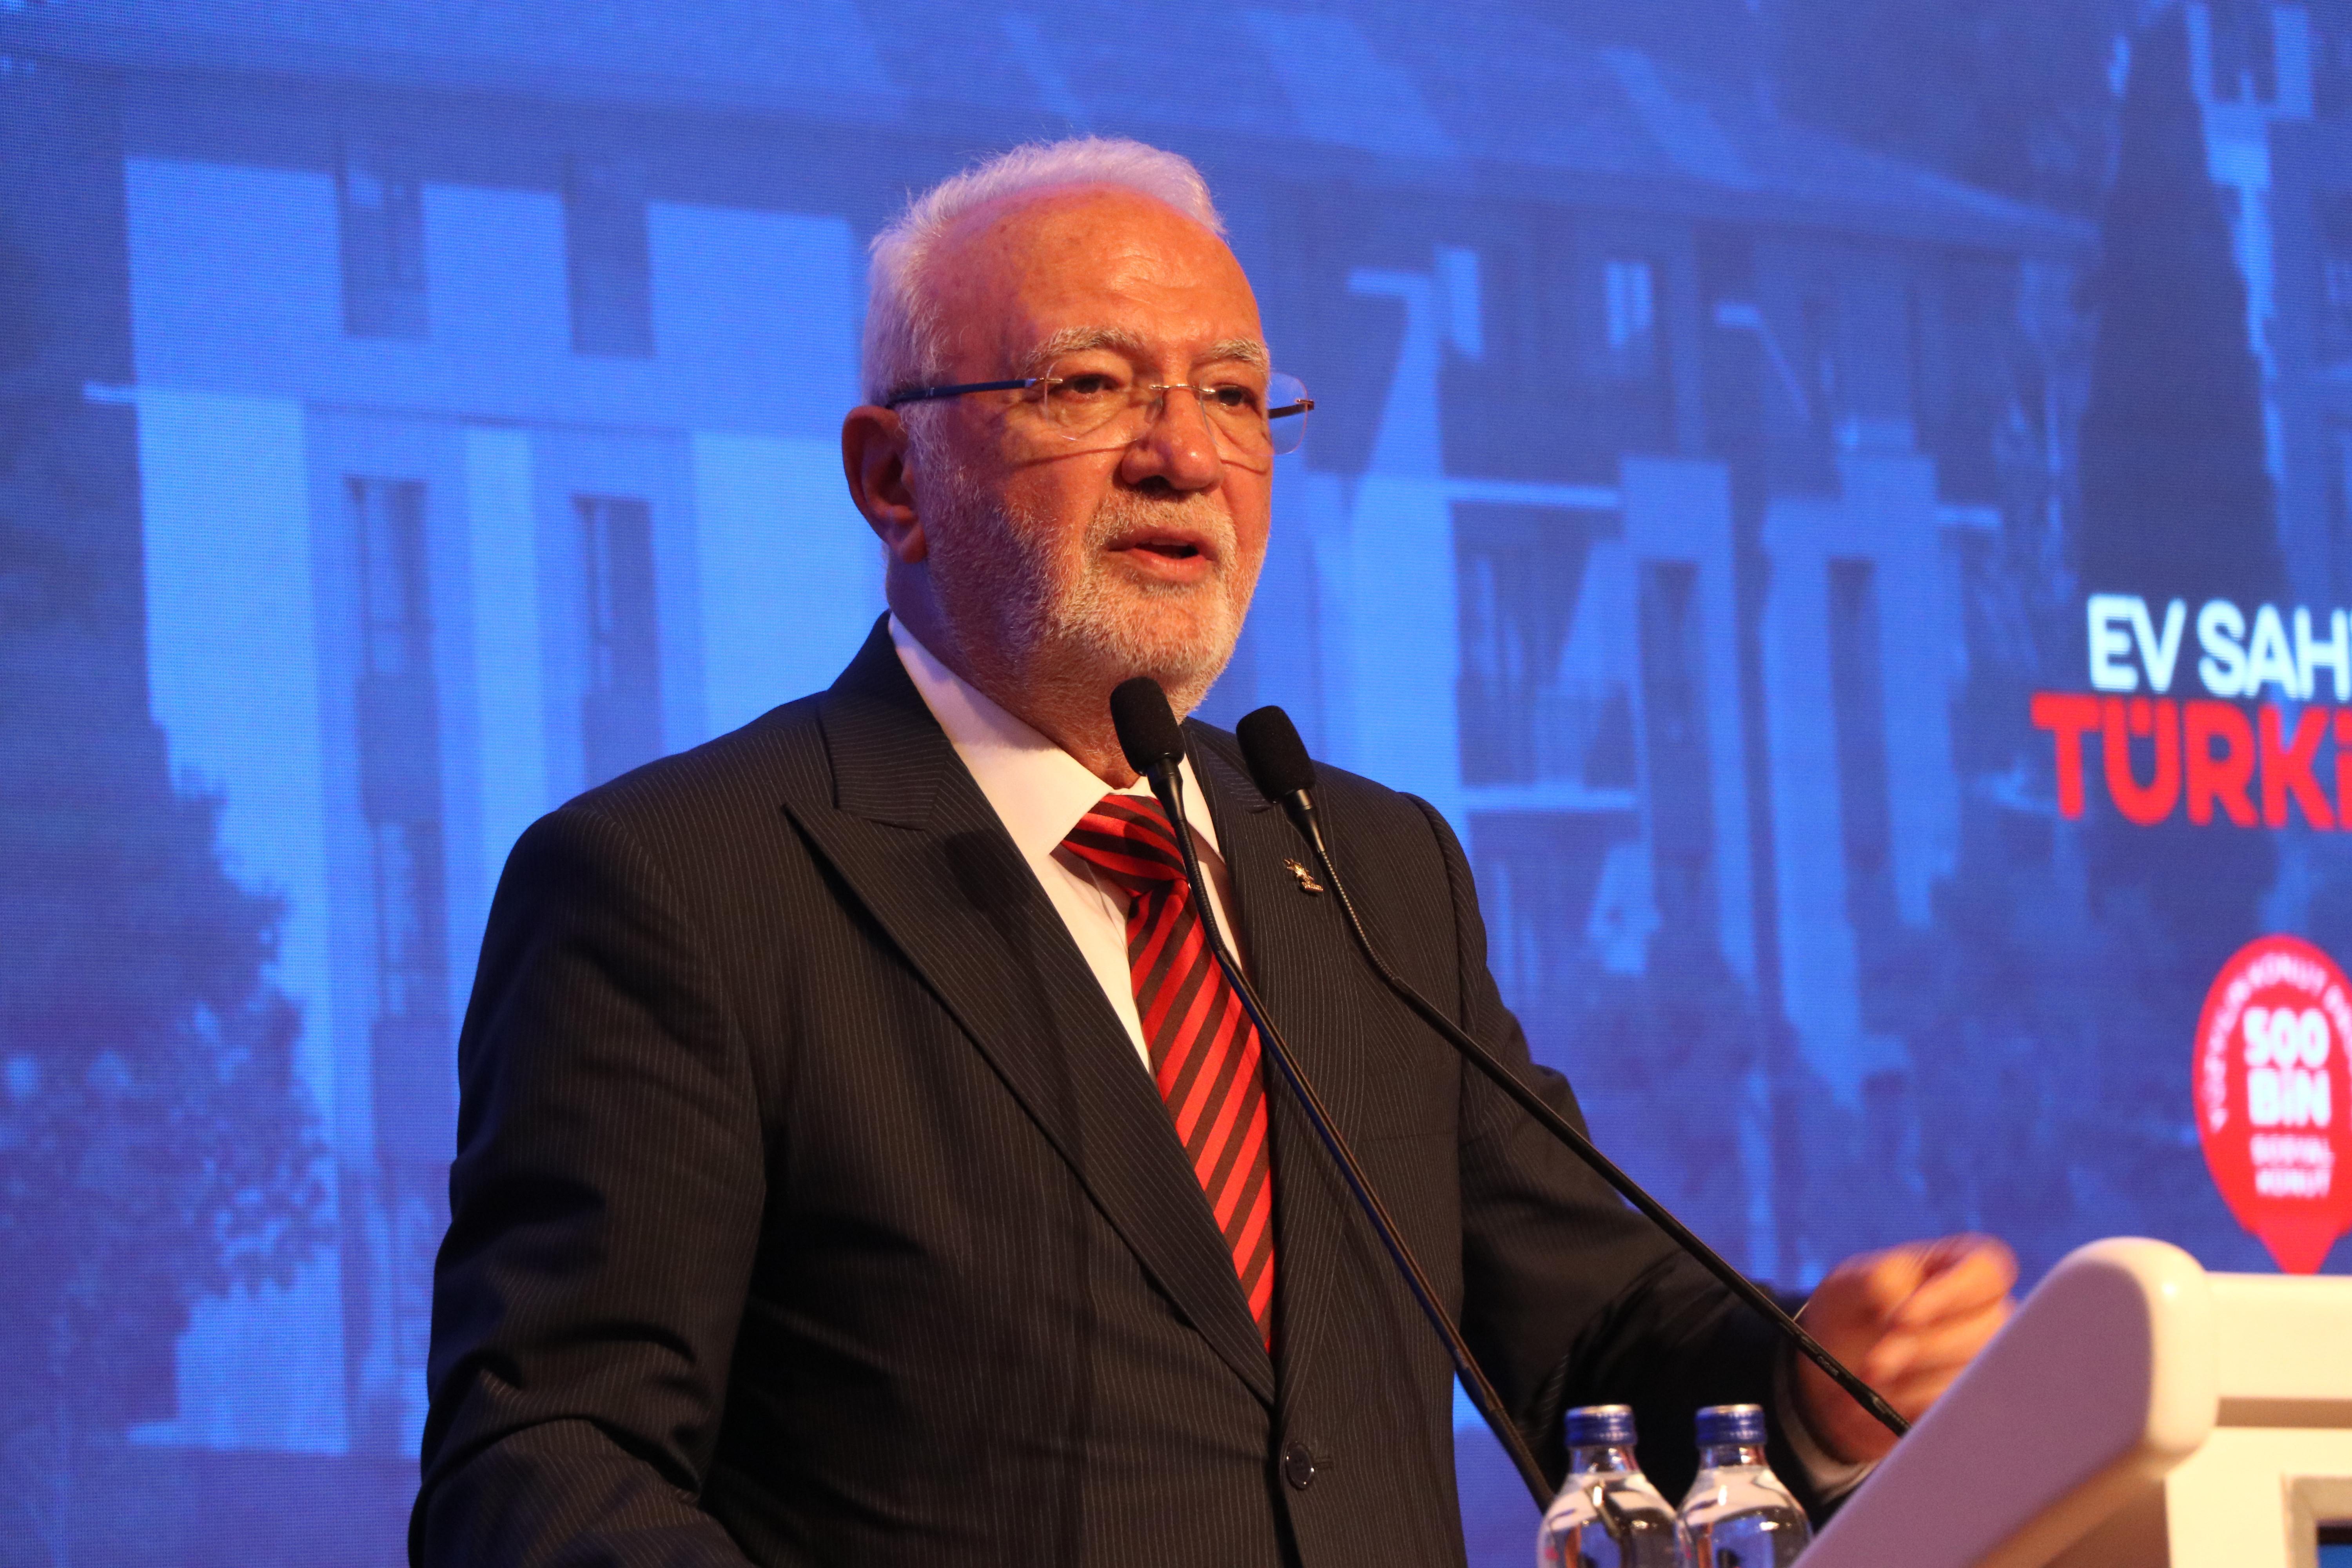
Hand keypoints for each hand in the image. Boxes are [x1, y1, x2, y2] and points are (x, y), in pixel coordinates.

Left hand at [1792, 1234, 2016, 1464]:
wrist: (1840, 1373)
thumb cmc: (1853, 1313)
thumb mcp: (1850, 1285)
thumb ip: (1877, 1280)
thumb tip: (1900, 1303)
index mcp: (1966, 1268)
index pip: (1987, 1271)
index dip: (1951, 1294)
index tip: (1903, 1317)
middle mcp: (1990, 1315)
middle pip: (1983, 1332)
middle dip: (1921, 1350)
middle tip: (1871, 1366)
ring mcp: (1988, 1364)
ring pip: (1973, 1378)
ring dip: (1913, 1386)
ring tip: (1867, 1384)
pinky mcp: (1974, 1405)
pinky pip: (1961, 1413)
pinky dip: (1915, 1411)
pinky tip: (1882, 1405)